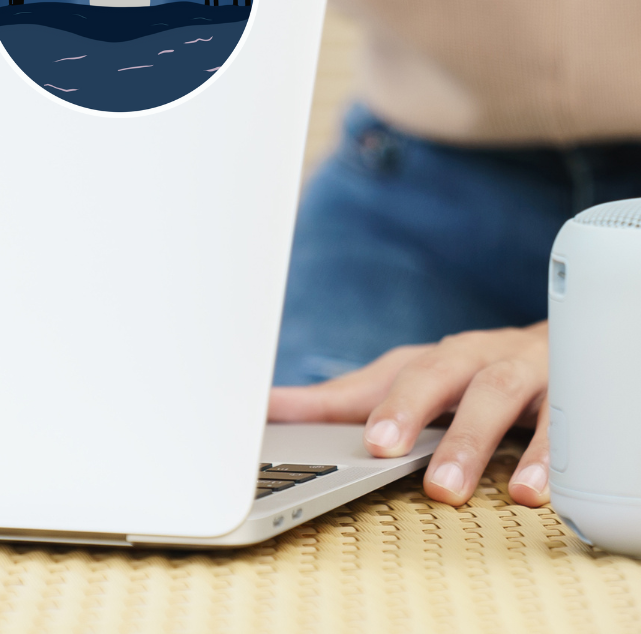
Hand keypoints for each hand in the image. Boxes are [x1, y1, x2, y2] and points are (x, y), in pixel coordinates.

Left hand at [268, 322, 549, 506]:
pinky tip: (530, 491)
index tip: (290, 416)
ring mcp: (520, 373)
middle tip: (379, 447)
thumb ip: (344, 401)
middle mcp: (470, 360)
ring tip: (445, 486)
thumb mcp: (408, 384)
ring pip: (496, 395)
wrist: (560, 350)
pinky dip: (547, 457)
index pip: (378, 376)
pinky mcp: (568, 396)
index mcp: (429, 361)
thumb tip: (271, 407)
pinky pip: (561, 424)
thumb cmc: (468, 377)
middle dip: (406, 407)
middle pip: (435, 373)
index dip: (337, 397)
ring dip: (469, 439)